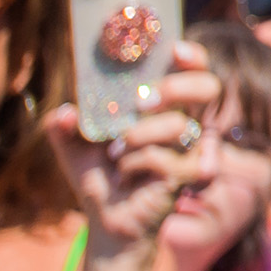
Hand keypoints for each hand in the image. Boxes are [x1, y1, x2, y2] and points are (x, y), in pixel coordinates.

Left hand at [48, 40, 225, 251]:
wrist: (106, 221)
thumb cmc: (99, 177)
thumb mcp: (72, 147)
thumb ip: (63, 125)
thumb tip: (64, 112)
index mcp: (163, 106)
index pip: (191, 71)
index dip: (191, 56)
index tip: (174, 50)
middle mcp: (184, 122)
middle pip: (208, 88)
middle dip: (177, 87)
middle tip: (143, 101)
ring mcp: (189, 149)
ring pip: (178, 125)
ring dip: (138, 136)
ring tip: (115, 151)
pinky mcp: (187, 174)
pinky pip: (162, 158)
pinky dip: (134, 164)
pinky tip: (125, 175)